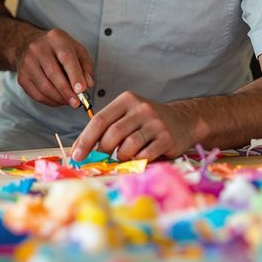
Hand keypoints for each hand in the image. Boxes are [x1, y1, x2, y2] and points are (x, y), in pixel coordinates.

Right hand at [14, 28, 93, 107]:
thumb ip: (85, 66)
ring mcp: (27, 62)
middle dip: (67, 91)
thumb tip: (88, 84)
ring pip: (44, 87)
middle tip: (77, 103)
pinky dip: (50, 101)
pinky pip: (36, 94)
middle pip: (53, 74)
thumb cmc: (57, 49)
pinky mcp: (21, 76)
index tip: (82, 90)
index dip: (75, 75)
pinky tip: (58, 100)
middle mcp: (38, 48)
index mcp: (55, 38)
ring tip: (70, 101)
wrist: (28, 45)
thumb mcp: (76, 49)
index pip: (66, 57)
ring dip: (60, 98)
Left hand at [70, 91, 196, 161]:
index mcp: (126, 100)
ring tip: (122, 157)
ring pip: (127, 146)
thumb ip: (108, 128)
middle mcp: (141, 108)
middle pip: (112, 134)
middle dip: (101, 151)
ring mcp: (155, 123)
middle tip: (98, 161)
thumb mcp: (128, 115)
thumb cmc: (148, 122)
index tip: (76, 155)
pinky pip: (144, 155)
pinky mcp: (167, 138)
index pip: (99, 120)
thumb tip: (82, 150)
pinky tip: (138, 158)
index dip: (85, 139)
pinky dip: (136, 160)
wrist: (184, 120)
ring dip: (120, 157)